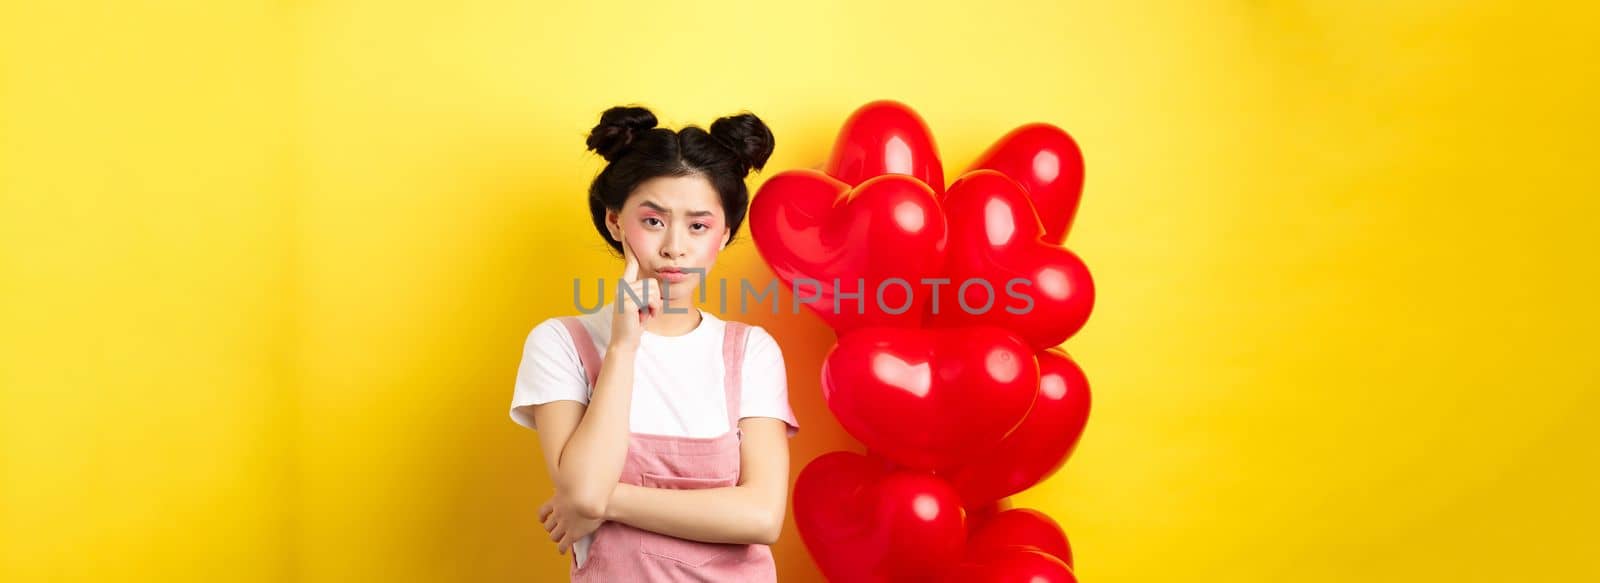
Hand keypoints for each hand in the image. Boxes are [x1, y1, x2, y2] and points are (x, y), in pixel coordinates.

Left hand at [539, 492, 604, 555]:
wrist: (605, 501)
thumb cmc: (595, 492)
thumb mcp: (577, 486)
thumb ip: (569, 489)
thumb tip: (568, 485)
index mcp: (557, 500)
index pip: (542, 511)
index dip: (542, 517)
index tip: (543, 520)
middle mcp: (559, 513)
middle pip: (548, 525)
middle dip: (551, 528)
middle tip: (555, 530)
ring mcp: (565, 524)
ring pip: (553, 536)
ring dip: (556, 538)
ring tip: (560, 539)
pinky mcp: (573, 534)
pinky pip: (563, 545)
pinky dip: (561, 549)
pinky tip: (562, 551)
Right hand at [610, 234, 660, 349]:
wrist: (624, 341)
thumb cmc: (635, 323)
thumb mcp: (641, 304)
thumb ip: (644, 291)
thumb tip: (655, 283)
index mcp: (625, 283)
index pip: (630, 261)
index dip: (628, 245)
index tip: (625, 229)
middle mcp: (622, 285)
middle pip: (653, 281)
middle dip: (655, 299)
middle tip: (645, 312)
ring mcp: (624, 292)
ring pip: (654, 290)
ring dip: (654, 306)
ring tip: (643, 314)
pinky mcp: (628, 301)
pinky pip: (652, 299)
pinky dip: (652, 311)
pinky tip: (642, 318)